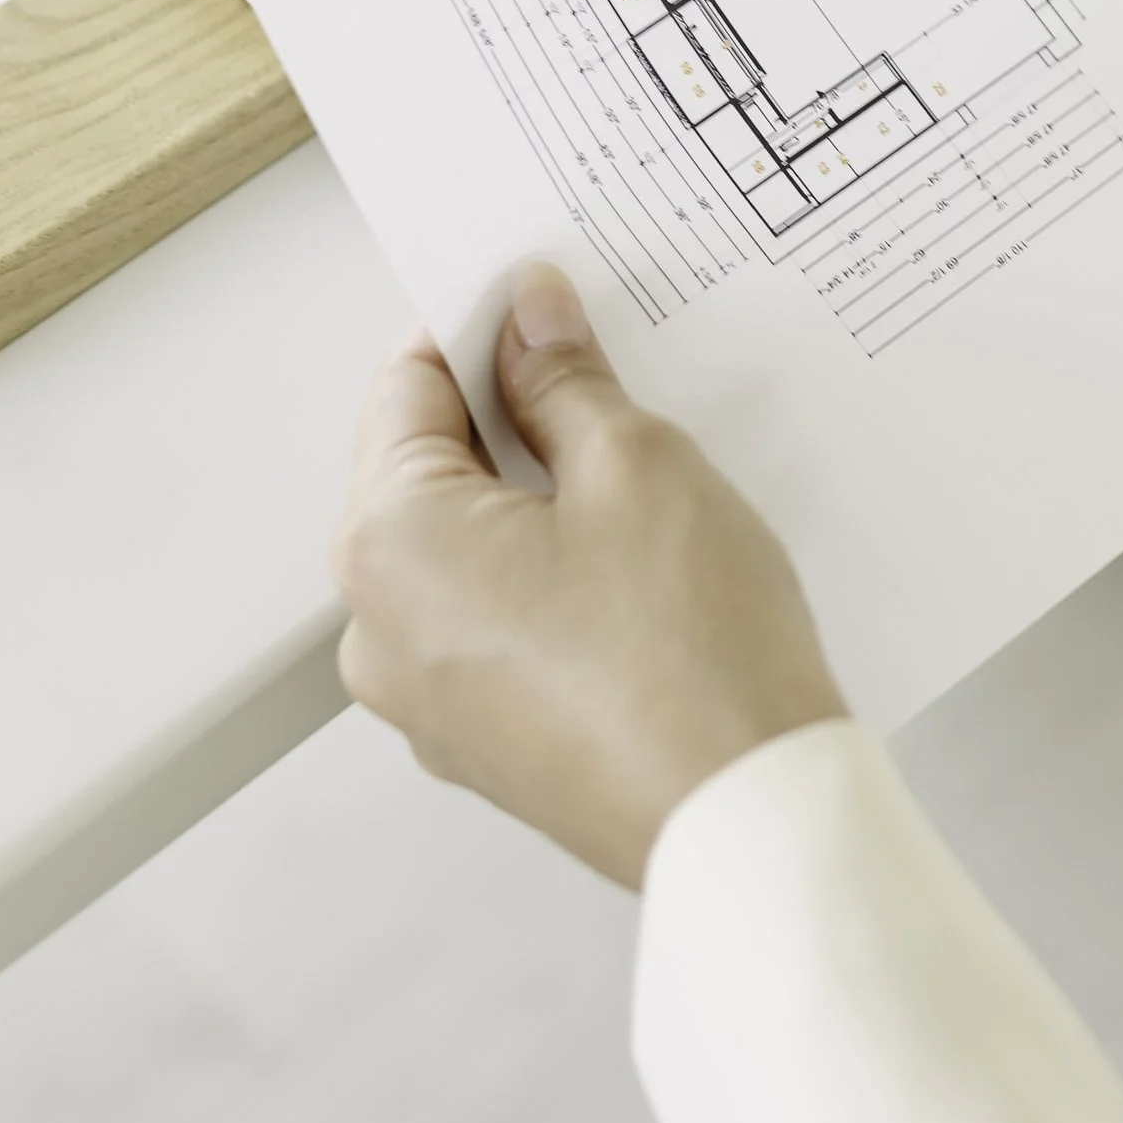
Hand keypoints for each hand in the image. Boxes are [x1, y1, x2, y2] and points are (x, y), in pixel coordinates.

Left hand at [332, 260, 846, 888]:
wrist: (744, 818)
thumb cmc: (688, 650)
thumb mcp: (635, 463)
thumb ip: (563, 378)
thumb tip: (526, 317)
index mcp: (387, 544)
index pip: (408, 385)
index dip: (484, 328)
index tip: (548, 303)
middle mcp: (377, 630)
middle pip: (429, 471)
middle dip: (515, 418)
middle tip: (614, 386)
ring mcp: (427, 703)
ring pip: (468, 549)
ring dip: (538, 500)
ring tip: (641, 484)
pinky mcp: (484, 745)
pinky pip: (495, 622)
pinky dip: (549, 578)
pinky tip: (637, 570)